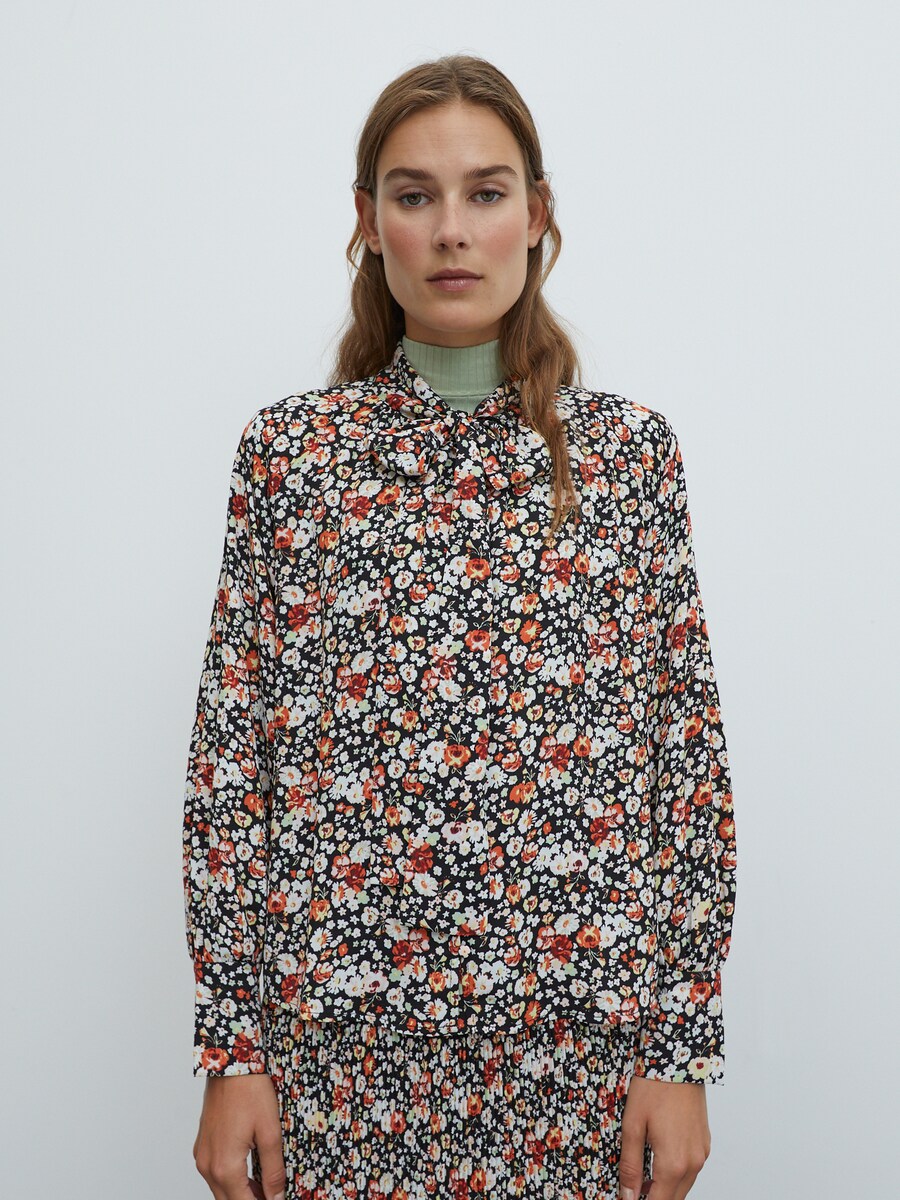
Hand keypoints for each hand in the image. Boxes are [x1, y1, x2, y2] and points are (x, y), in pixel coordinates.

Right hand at [193, 1073, 285, 1199]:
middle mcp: (208, 1166)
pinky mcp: (202, 1145)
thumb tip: (277, 1197)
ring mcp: (202, 1155)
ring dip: (240, 1193)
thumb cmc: (250, 1092)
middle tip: (272, 1195)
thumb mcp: (270, 1132)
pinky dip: (230, 1180)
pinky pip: (215, 1173)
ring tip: (264, 1187)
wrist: (230, 1064)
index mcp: (225, 1167)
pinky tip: (249, 1174)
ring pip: (220, 1190)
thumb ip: (273, 1170)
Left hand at [618, 1075, 709, 1199]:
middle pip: (674, 1199)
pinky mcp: (705, 1142)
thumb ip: (630, 1165)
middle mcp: (693, 1163)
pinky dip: (677, 1173)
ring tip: (644, 1178)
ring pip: (684, 1185)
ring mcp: (702, 1153)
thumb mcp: (633, 1126)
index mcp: (674, 1163)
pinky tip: (660, 1161)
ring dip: (666, 1187)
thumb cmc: (654, 1088)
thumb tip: (628, 1194)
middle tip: (634, 1190)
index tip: (629, 1198)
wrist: (679, 1060)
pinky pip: (692, 1169)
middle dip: (654, 1197)